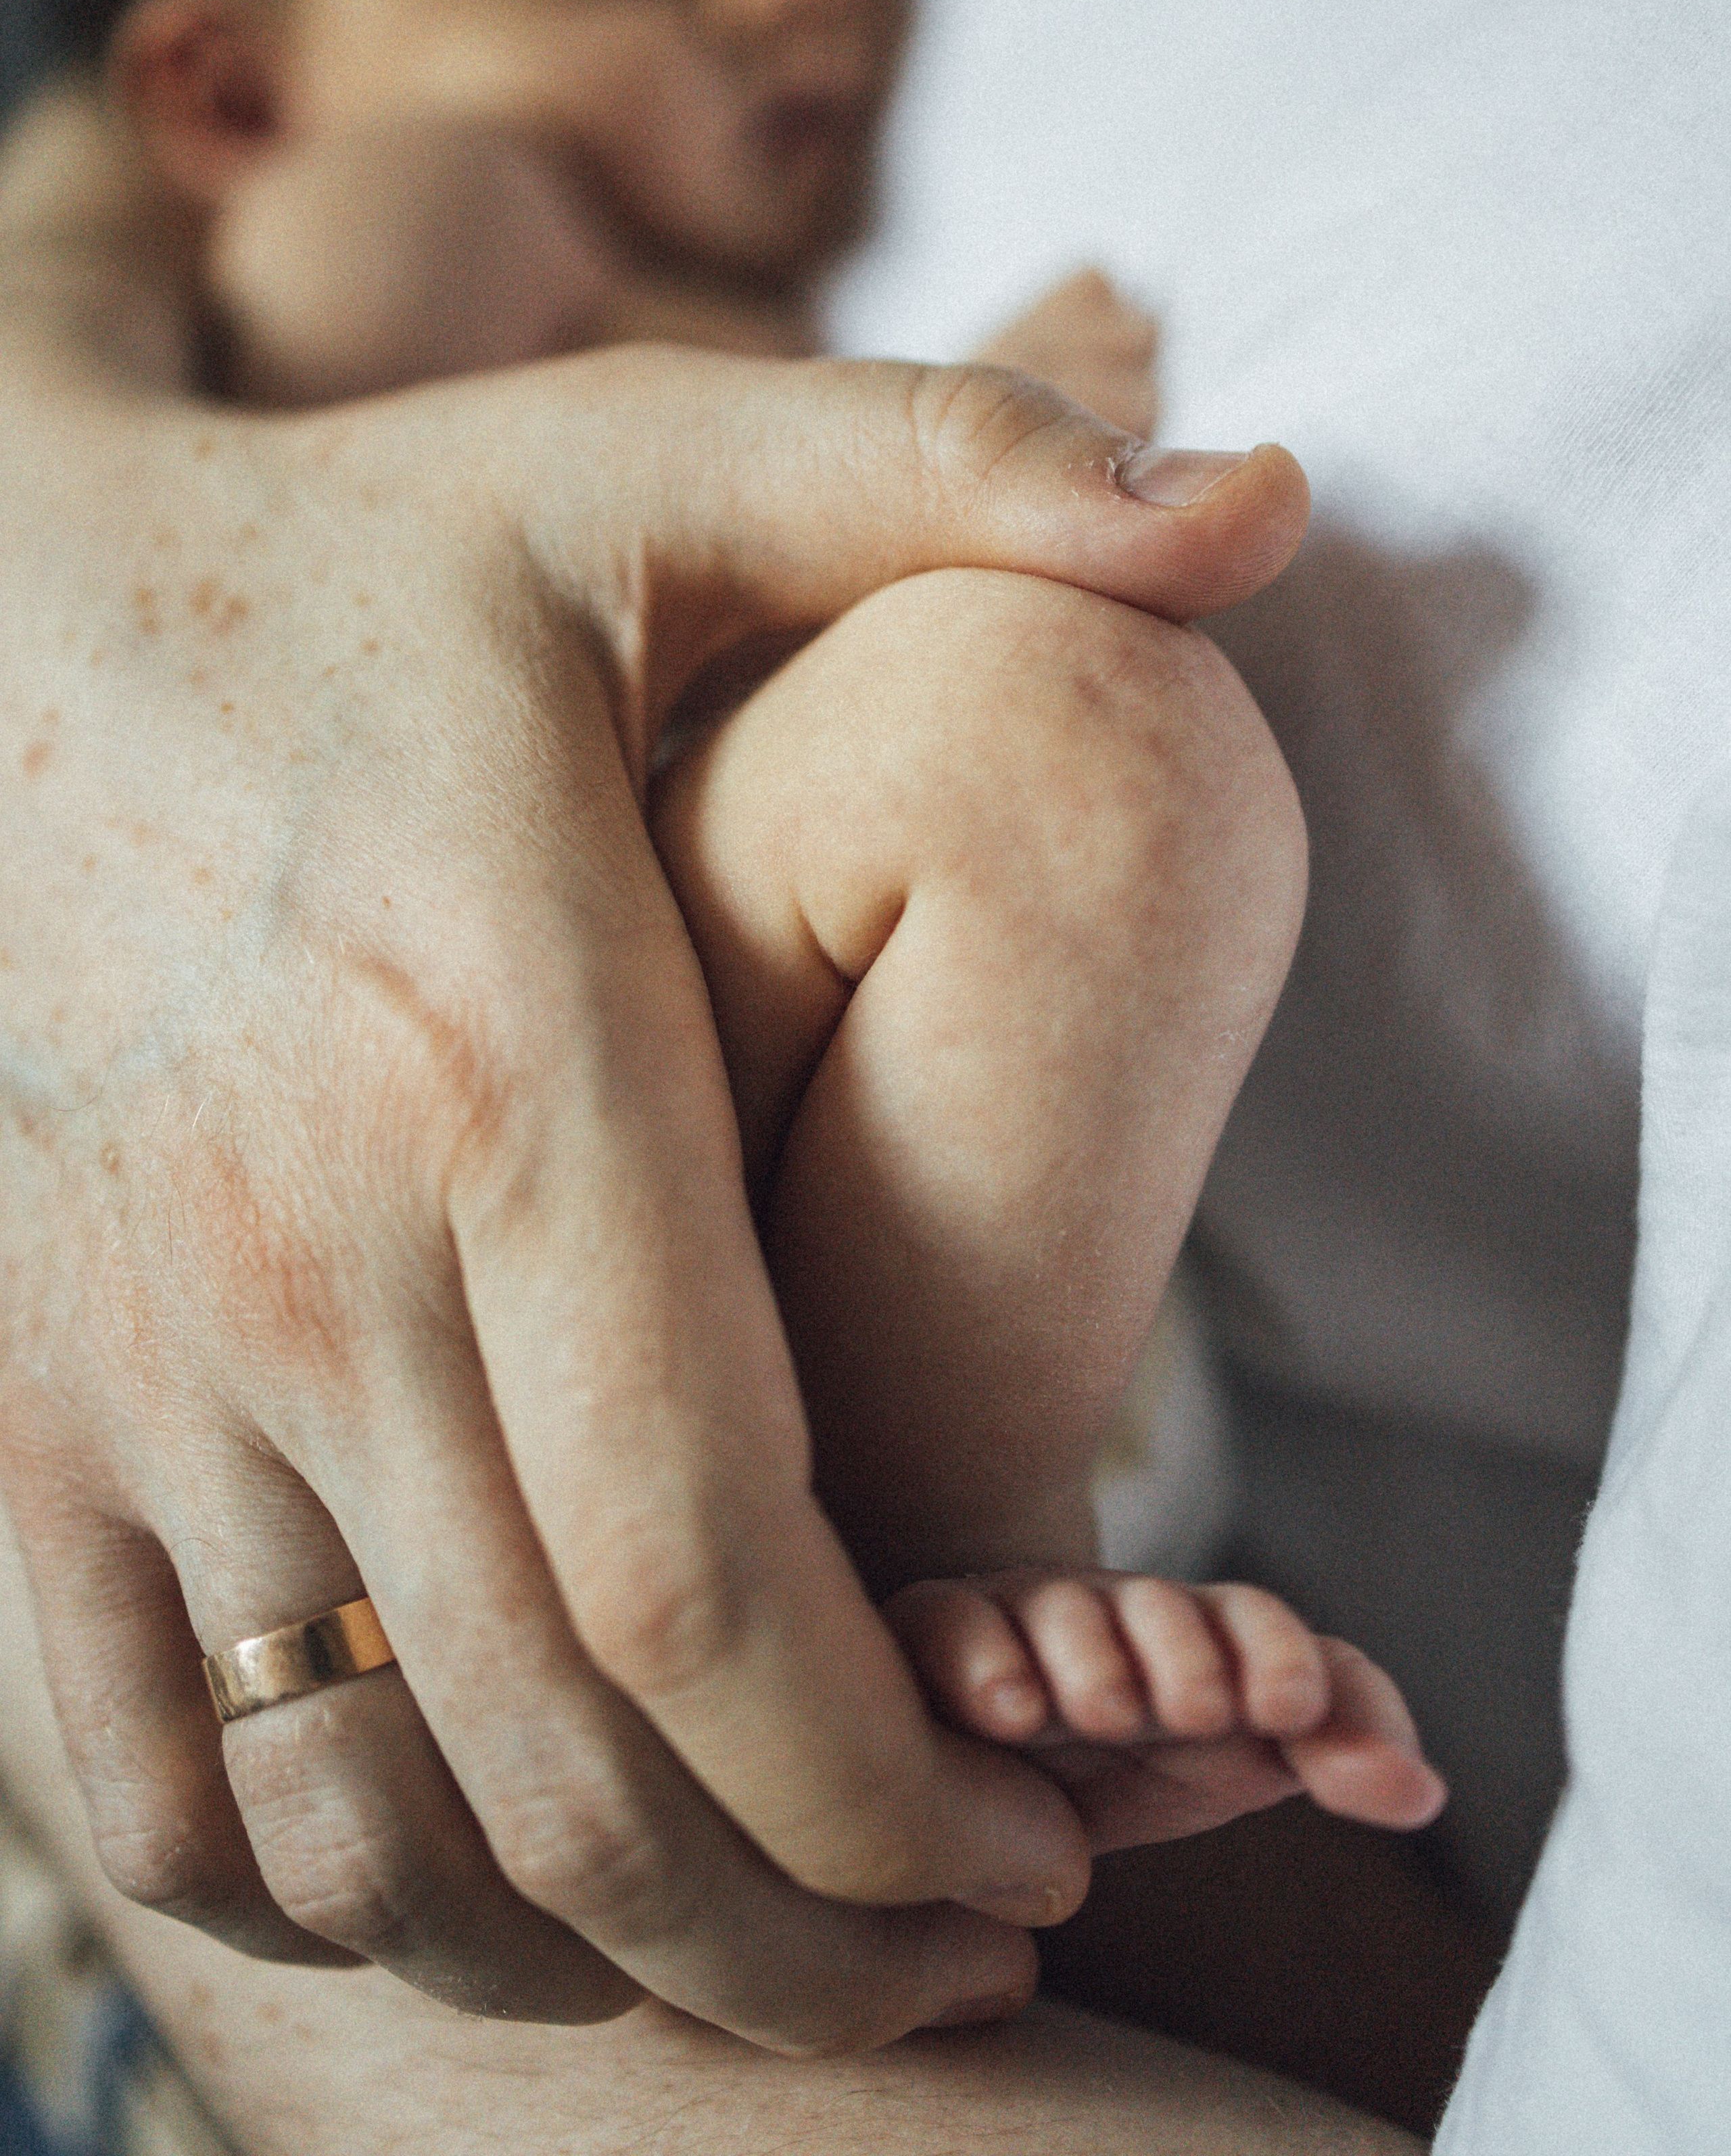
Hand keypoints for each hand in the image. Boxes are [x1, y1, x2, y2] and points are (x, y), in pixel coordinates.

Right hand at [0, 270, 1305, 2047]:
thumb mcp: (651, 471)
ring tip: (773, 1939)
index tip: (1041, 1837)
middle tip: (972, 1943)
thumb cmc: (355, 569)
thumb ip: (957, 467)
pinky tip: (490, 1874)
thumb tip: (1264, 498)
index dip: (887, 1785)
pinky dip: (323, 1904)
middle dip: (803, 1933)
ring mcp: (126, 1361)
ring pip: (359, 1827)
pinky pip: (138, 1790)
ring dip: (586, 1954)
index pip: (703, 1568)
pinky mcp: (11, 1416)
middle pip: (566, 1758)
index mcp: (501, 1055)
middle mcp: (298, 1254)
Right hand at [886, 1572, 1445, 1853]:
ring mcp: (1018, 1616)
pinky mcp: (933, 1633)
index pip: (1253, 1621)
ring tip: (1106, 1710)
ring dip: (1091, 1657)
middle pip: (1158, 1609)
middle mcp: (1112, 1610)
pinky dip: (981, 1656)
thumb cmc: (1128, 1757)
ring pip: (1059, 1609)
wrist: (981, 1772)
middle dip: (1185, 1654)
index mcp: (1199, 1634)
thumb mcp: (1240, 1757)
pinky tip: (1007, 1710)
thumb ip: (1338, 1751)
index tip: (1288, 1712)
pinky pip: (949, 1622)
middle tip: (1197, 1712)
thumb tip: (1427, 1793)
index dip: (1279, 1655)